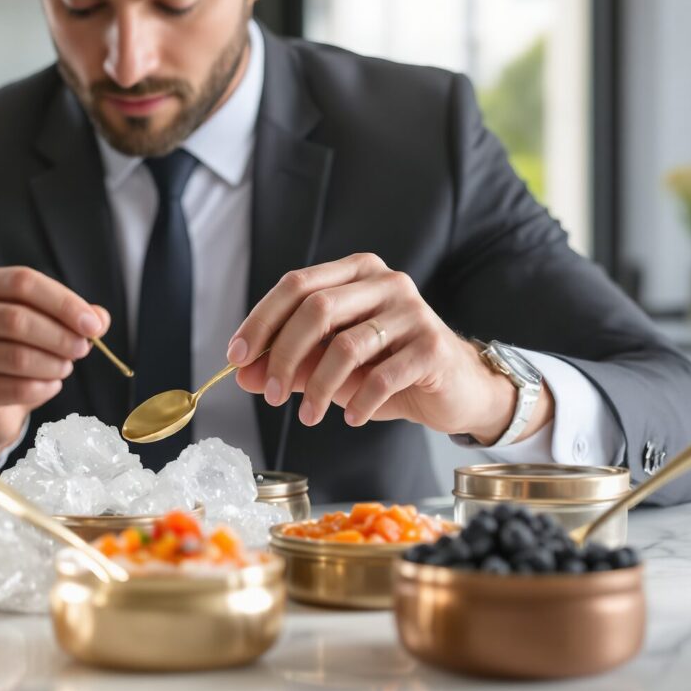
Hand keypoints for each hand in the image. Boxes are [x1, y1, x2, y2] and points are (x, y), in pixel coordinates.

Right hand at [0, 266, 109, 468]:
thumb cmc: (18, 344)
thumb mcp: (44, 320)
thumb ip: (73, 314)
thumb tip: (99, 319)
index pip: (22, 282)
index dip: (63, 302)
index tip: (93, 325)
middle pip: (16, 319)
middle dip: (60, 336)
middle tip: (83, 348)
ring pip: (18, 357)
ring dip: (55, 364)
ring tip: (65, 366)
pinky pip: (17, 389)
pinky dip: (44, 388)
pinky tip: (51, 385)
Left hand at [226, 253, 546, 442]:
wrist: (454, 389)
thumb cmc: (385, 369)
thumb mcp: (328, 366)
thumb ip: (288, 364)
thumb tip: (242, 374)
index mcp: (354, 273)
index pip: (295, 285)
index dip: (261, 321)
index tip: (236, 357)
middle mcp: (384, 282)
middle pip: (316, 308)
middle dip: (283, 354)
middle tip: (269, 394)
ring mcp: (412, 311)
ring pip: (347, 346)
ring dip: (317, 388)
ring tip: (308, 417)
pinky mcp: (432, 346)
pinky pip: (382, 376)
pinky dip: (358, 402)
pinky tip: (351, 417)